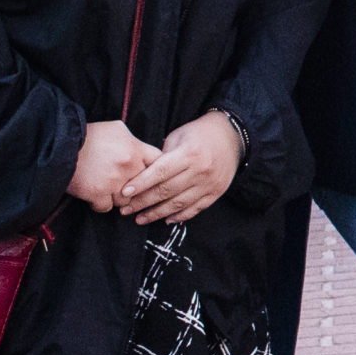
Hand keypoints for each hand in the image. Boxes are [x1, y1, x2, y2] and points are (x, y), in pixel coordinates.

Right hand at [68, 119, 159, 212]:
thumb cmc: (89, 135)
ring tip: (109, 190)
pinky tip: (95, 197)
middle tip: (128, 188)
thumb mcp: (117, 129)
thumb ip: (133, 141)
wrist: (61, 144)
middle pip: (144, 186)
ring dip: (118, 198)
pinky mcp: (97, 194)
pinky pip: (106, 208)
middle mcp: (129, 166)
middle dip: (136, 187)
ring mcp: (114, 181)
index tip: (148, 175)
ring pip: (126, 200)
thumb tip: (142, 151)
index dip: (154, 171)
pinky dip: (100, 204)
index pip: (159, 164)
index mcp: (136, 149)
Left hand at [121, 111, 242, 225]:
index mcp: (189, 153)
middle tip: (126, 209)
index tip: (124, 193)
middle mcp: (201, 169)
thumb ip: (162, 156)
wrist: (231, 137)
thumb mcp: (178, 137)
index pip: (160, 172)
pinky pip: (195, 209)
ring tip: (140, 219)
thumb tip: (142, 177)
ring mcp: (210, 183)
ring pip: (179, 203)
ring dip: (157, 214)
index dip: (140, 184)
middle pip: (166, 190)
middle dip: (143, 202)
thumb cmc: (199, 134)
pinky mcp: (216, 192)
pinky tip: (165, 219)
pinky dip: (179, 216)